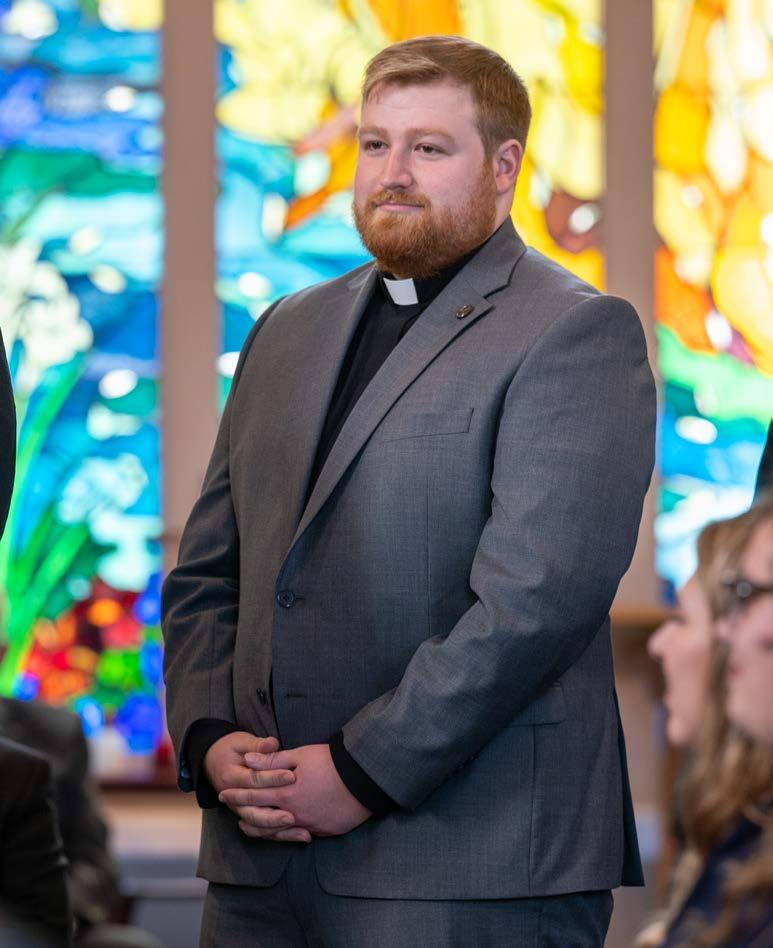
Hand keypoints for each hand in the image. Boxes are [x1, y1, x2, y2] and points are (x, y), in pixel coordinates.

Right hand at [204, 732, 305, 842]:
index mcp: (231, 777)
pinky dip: (280, 835)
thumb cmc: (232, 749)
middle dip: (274, 816)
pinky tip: (300, 835)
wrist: (214, 761)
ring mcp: (240, 810)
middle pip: (253, 813)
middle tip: (293, 816)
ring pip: (258, 827)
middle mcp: (233, 799)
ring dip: (280, 831)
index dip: (272, 778)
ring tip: (303, 833)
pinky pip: (263, 831)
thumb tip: (272, 743)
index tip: (292, 776)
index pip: (253, 780)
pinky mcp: (249, 816)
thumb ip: (258, 745)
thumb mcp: (242, 742)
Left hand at [218, 743, 371, 839]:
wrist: (364, 779)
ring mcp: (309, 825)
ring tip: (249, 825)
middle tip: (230, 809)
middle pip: (261, 817)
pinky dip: (286, 832)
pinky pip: (299, 833)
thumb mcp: (301, 755)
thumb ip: (272, 761)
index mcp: (286, 793)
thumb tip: (247, 760)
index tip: (223, 793)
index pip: (254, 795)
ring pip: (277, 831)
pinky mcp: (324, 830)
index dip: (237, 794)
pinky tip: (282, 828)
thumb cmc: (332, 763)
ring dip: (261, 828)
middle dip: (243, 811)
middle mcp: (294, 814)